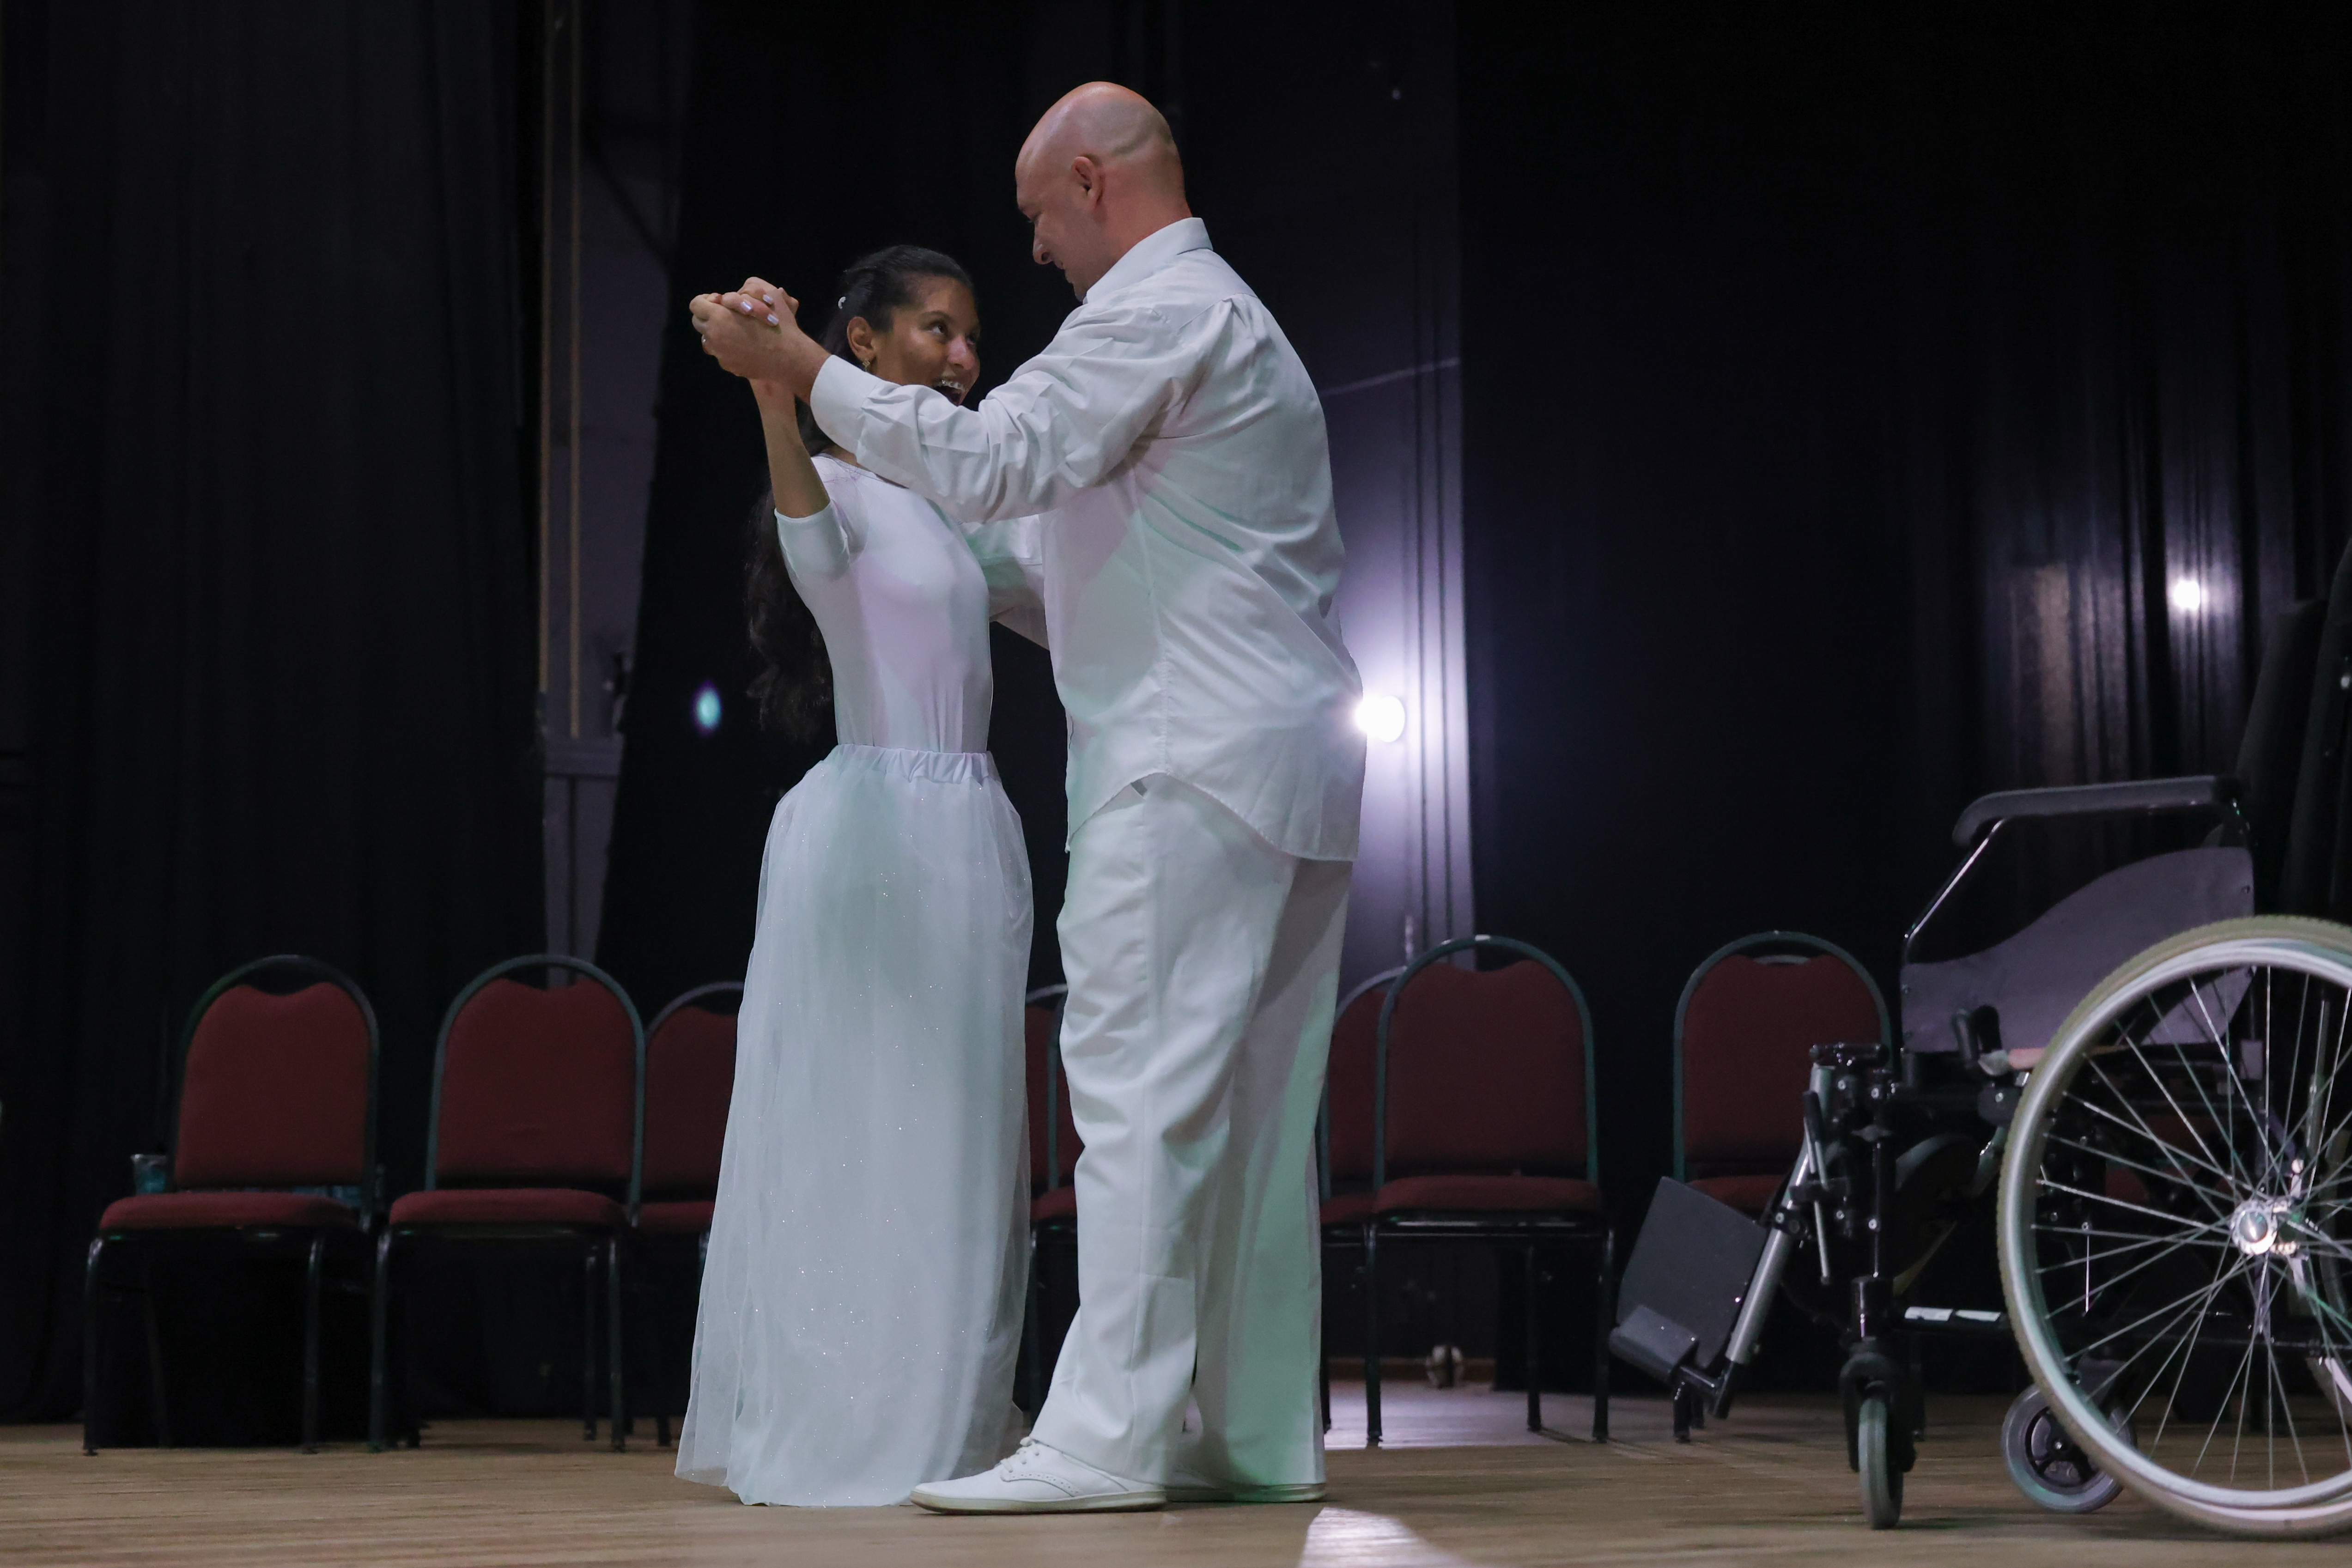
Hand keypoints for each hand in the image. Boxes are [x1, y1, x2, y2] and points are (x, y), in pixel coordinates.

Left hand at [690, 276, 827, 397]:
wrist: (787, 356)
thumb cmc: (778, 323)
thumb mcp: (767, 294)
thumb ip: (747, 288)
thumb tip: (730, 297)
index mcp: (719, 316)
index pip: (696, 304)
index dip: (706, 301)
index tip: (719, 302)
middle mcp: (714, 335)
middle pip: (698, 322)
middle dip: (710, 316)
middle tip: (727, 316)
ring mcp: (719, 353)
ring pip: (708, 339)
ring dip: (718, 332)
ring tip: (738, 331)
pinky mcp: (728, 365)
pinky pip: (721, 353)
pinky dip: (729, 348)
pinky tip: (745, 345)